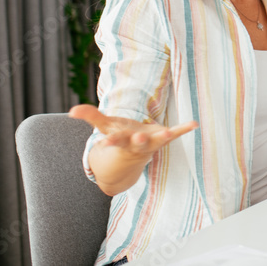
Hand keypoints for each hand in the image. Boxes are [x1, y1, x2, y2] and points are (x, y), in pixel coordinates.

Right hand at [69, 104, 197, 161]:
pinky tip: (194, 123)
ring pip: (157, 142)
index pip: (114, 141)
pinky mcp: (163, 138)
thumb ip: (91, 116)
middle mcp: (137, 143)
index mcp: (121, 141)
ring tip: (168, 133)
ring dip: (162, 137)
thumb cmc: (119, 136)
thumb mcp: (105, 126)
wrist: (134, 155)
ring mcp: (152, 142)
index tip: (104, 142)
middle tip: (139, 138)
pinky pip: (175, 133)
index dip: (110, 141)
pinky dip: (184, 128)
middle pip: (137, 143)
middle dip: (138, 140)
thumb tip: (72, 110)